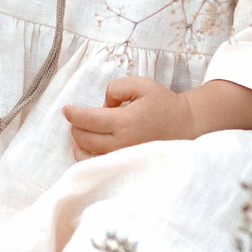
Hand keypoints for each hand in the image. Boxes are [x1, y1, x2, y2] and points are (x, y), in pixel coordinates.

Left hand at [65, 75, 195, 156]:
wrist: (185, 125)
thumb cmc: (163, 104)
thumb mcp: (142, 84)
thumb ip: (116, 88)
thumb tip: (103, 104)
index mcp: (125, 121)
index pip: (88, 120)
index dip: (73, 114)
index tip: (66, 110)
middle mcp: (123, 143)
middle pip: (85, 138)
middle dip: (75, 127)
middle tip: (74, 119)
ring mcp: (125, 157)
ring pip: (89, 156)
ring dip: (78, 144)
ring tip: (77, 134)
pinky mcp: (128, 165)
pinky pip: (100, 166)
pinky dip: (88, 158)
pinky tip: (86, 150)